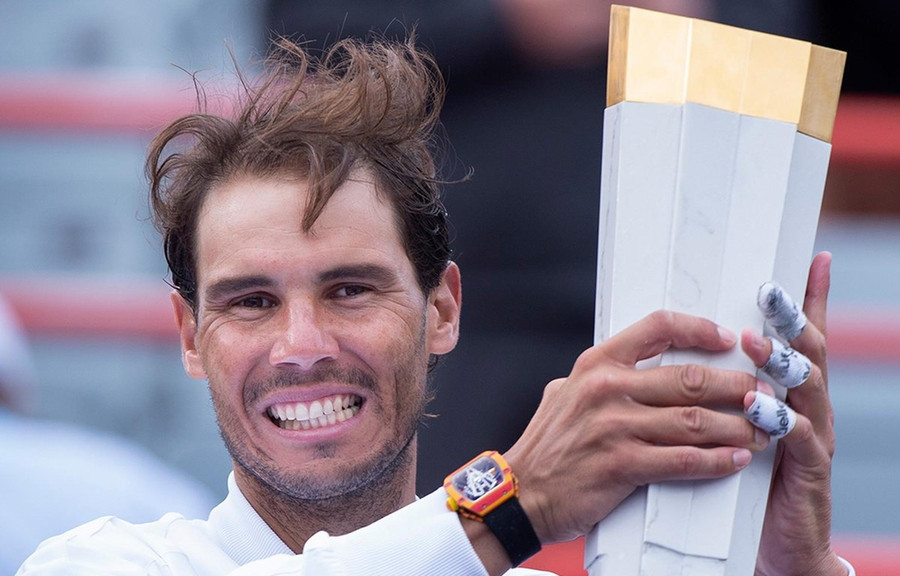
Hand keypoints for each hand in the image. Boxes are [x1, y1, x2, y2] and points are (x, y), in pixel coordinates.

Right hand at [504, 309, 767, 544]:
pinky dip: (717, 460)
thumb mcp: (565, 392)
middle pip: (689, 377)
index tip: (727, 339)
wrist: (520, 492)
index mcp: (597, 364)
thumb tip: (636, 364)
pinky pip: (683, 459)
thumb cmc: (547, 444)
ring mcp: (614, 426)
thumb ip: (601, 376)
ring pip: (694, 420)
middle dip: (736, 385)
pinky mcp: (621, 465)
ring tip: (761, 430)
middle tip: (763, 393)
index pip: (657, 327)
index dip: (699, 329)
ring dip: (736, 426)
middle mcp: (606, 388)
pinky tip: (736, 459)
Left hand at [743, 253, 847, 575]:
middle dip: (790, 319)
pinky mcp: (808, 472)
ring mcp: (813, 438)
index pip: (801, 339)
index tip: (814, 260)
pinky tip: (759, 407)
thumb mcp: (735, 428)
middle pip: (806, 353)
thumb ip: (724, 393)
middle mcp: (807, 409)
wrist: (775, 546)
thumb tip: (684, 357)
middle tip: (769, 291)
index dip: (810, 301)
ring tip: (755, 343)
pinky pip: (798, 440)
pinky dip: (779, 421)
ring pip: (807, 390)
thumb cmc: (747, 481)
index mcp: (789, 394)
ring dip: (782, 363)